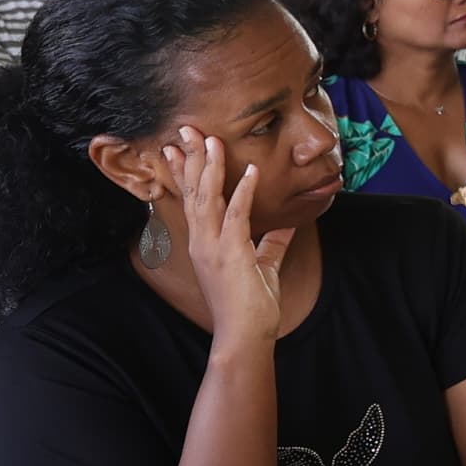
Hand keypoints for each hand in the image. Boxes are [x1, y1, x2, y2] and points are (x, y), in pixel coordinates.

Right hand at [167, 128, 291, 346]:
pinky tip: (249, 170)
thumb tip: (287, 227)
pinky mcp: (231, 253)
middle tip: (185, 129)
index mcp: (205, 243)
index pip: (191, 199)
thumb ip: (272, 245)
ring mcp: (214, 247)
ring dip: (210, 167)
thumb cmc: (251, 306)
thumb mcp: (264, 268)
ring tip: (212, 138)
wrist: (244, 336)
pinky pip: (236, 216)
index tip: (178, 147)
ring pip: (207, 198)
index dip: (185, 172)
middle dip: (190, 158)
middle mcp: (203, 241)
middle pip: (193, 192)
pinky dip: (242, 191)